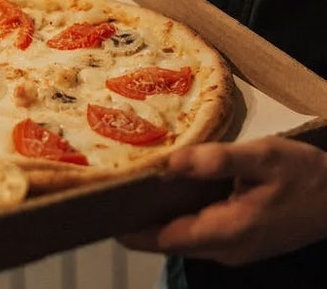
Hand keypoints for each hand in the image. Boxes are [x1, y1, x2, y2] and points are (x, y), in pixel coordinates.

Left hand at [119, 136, 326, 264]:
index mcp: (226, 230)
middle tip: (110, 193)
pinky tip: (167, 195)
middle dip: (137, 223)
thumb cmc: (305, 175)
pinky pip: (198, 234)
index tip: (103, 210)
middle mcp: (225, 249)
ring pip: (182, 239)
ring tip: (131, 190)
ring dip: (156, 221)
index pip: (164, 238)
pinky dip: (177, 219)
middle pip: (167, 241)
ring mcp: (233, 249)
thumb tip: (171, 163)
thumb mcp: (263, 157)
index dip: (131, 228)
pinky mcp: (240, 242)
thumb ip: (218, 160)